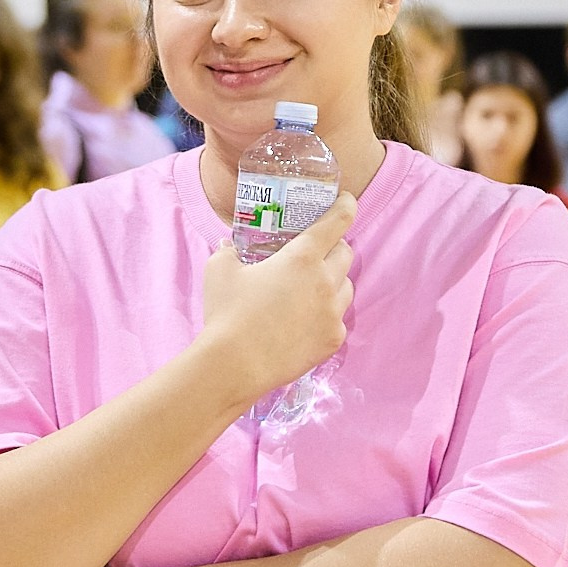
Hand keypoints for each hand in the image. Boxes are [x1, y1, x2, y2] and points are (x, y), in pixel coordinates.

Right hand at [196, 193, 355, 404]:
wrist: (236, 365)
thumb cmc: (227, 313)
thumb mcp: (220, 270)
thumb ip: (229, 251)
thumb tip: (229, 245)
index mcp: (303, 256)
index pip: (338, 221)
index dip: (345, 206)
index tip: (346, 201)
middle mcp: (326, 281)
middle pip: (346, 253)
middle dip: (335, 247)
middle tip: (317, 252)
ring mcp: (333, 312)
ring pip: (347, 287)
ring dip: (335, 281)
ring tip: (313, 288)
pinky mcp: (333, 339)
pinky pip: (338, 319)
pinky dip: (327, 314)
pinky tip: (307, 321)